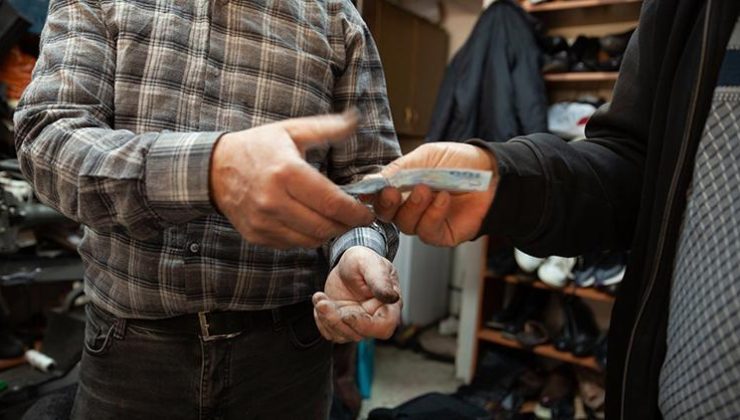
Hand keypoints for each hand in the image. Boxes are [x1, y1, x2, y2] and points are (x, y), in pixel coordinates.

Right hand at [210, 111, 373, 248]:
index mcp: (286, 172)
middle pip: (324, 226)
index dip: (355, 212)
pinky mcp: (257, 235)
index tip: (368, 212)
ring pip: (311, 240)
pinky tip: (310, 221)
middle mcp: (273, 201)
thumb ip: (326, 128)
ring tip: (335, 219)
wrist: (214, 169)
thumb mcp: (291, 130)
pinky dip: (307, 237)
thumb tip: (355, 119)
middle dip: (347, 224)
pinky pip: (293, 244)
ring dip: (329, 232)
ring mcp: (263, 221)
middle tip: (356, 216)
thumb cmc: (258, 147)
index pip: (332, 202)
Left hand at [312, 246, 401, 342]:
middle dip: (336, 320)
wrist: (347, 264)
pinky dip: (321, 319)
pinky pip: (330, 332)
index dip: (365, 326)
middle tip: (323, 303)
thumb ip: (381, 280)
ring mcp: (357, 323)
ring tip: (319, 298)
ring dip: (326, 318)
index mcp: (388, 306)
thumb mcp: (371, 263)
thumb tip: (392, 297)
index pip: (383, 327)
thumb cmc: (364, 261)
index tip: (347, 315)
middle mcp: (374, 318)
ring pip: (342, 335)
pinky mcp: (342, 323)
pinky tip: (321, 301)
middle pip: (358, 333)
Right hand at [373, 142, 498, 246]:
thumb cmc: (459, 162)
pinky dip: (433, 214)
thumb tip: (370, 182)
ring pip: (405, 225)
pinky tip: (444, 199)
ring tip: (427, 189)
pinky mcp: (441, 235)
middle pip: (386, 215)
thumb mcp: (424, 157)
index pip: (378, 196)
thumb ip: (397, 170)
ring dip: (414, 207)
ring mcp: (425, 222)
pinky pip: (427, 231)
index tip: (369, 190)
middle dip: (387, 204)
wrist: (493, 174)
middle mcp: (410, 206)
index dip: (371, 195)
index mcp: (402, 187)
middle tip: (394, 192)